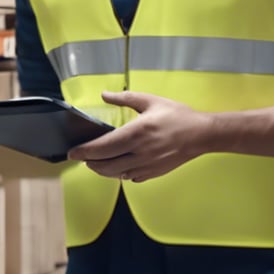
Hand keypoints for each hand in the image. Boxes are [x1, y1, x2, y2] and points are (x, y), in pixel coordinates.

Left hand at [67, 90, 212, 181]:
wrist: (201, 135)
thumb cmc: (177, 116)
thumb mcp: (150, 101)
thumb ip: (125, 98)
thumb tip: (104, 95)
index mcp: (137, 133)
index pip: (102, 147)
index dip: (84, 151)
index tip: (73, 152)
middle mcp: (140, 153)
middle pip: (105, 165)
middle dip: (89, 162)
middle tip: (82, 157)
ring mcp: (147, 166)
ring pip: (116, 174)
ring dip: (102, 170)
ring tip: (95, 163)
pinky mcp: (153, 173)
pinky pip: (130, 178)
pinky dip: (119, 174)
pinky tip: (117, 166)